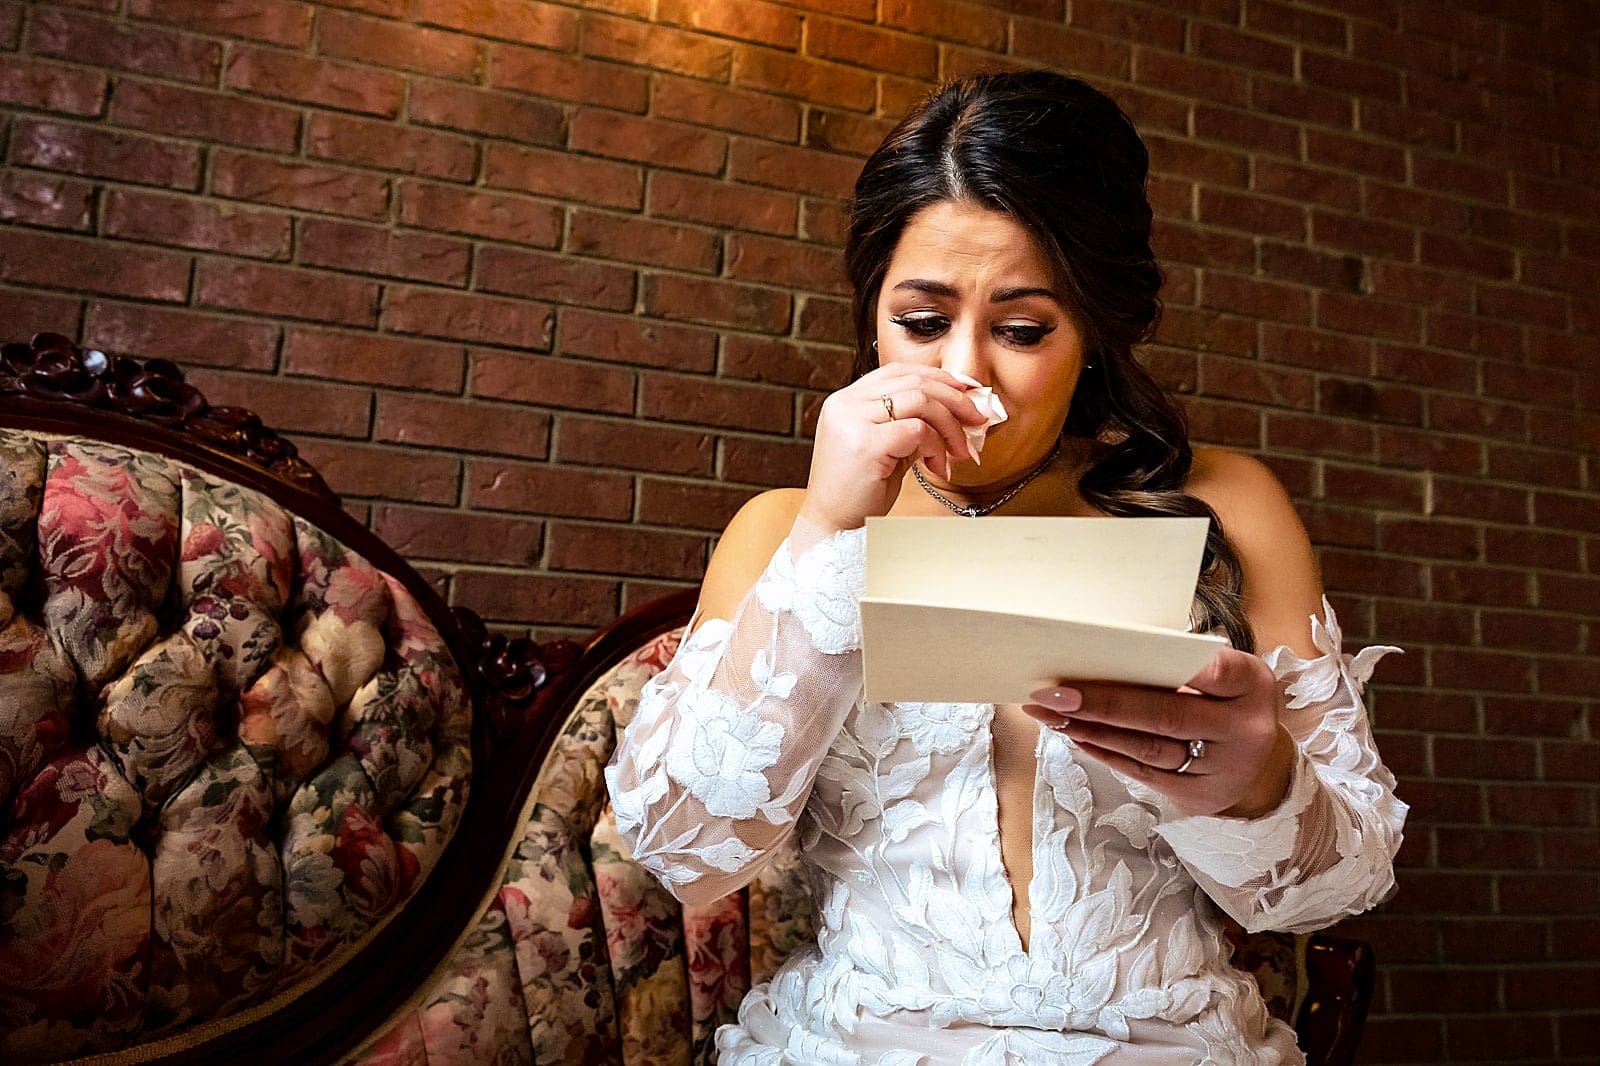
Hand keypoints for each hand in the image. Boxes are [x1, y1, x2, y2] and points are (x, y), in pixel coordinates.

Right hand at [798, 364, 988, 533]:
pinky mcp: (865, 444)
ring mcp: (852, 421)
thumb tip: (958, 411)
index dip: (937, 377)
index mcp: (846, 401)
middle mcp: (846, 404)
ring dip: (949, 426)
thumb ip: (911, 424)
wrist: (832, 526)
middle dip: (954, 400)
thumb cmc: (859, 492)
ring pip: (920, 401)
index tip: (966, 391)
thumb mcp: (887, 448)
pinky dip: (937, 446)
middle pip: (914, 382)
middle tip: (978, 419)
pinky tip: (937, 466)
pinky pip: (918, 430)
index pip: (899, 371)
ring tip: (958, 451)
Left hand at [1022, 648, 1298, 818]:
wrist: (1259, 767)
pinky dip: (1105, 752)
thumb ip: (1186, 664)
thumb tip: (1111, 653)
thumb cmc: (1229, 704)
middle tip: (1055, 693)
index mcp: (1250, 686)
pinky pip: (1142, 773)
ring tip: (1052, 713)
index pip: (1214, 670)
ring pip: (1148, 747)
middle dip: (1104, 703)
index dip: (1171, 665)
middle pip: (1166, 715)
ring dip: (1093, 730)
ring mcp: (1220, 769)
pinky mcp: (1197, 796)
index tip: (1119, 654)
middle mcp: (1242, 730)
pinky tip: (1075, 734)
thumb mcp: (1228, 677)